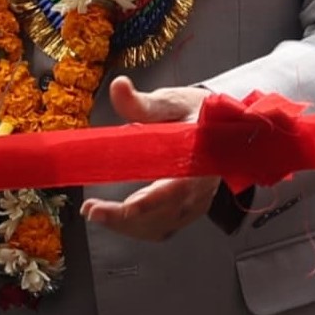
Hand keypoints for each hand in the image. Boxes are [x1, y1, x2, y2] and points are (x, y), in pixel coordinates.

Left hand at [80, 77, 218, 242]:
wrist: (223, 128)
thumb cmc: (200, 113)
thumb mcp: (173, 101)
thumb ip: (143, 102)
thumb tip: (118, 86)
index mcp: (200, 160)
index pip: (178, 187)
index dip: (152, 201)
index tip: (127, 208)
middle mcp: (201, 188)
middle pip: (163, 214)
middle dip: (124, 218)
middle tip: (91, 209)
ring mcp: (196, 204)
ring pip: (159, 226)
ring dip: (125, 226)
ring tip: (95, 212)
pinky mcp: (188, 212)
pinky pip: (161, 228)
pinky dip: (135, 228)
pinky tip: (115, 219)